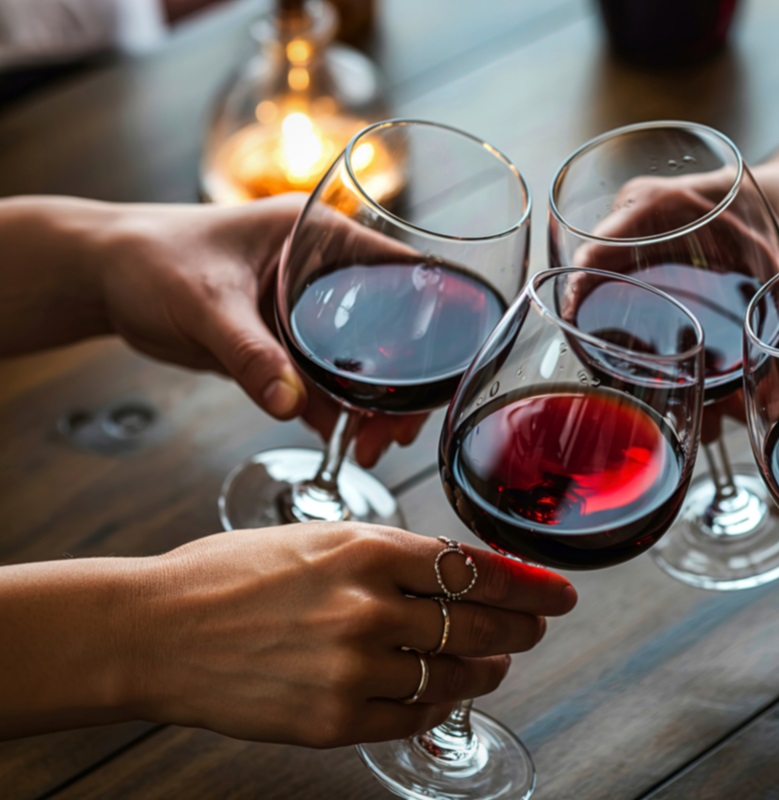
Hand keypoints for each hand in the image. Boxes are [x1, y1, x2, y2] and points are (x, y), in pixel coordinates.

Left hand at [97, 197, 424, 464]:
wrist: (103, 278)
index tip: (436, 372)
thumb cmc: (150, 259)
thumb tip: (290, 403)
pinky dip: (338, 413)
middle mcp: (326, 273)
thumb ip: (248, 353)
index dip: (430, 320)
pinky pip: (326, 383)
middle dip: (401, 384)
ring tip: (372, 447)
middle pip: (392, 331)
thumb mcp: (203, 303)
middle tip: (397, 430)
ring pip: (363, 364)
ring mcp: (309, 313)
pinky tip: (344, 441)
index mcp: (321, 237)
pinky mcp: (287, 346)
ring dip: (372, 407)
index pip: (400, 275)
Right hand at [125, 523, 576, 746]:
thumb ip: (388, 556)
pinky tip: (445, 695)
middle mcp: (368, 607)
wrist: (154, 631)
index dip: (529, 583)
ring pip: (455, 675)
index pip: (476, 568)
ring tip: (496, 662)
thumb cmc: (227, 576)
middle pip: (479, 622)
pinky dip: (439, 706)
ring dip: (487, 669)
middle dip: (521, 626)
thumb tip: (455, 571)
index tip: (559, 592)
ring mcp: (353, 667)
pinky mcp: (335, 720)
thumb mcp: (316, 537)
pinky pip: (414, 717)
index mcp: (366, 548)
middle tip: (537, 626)